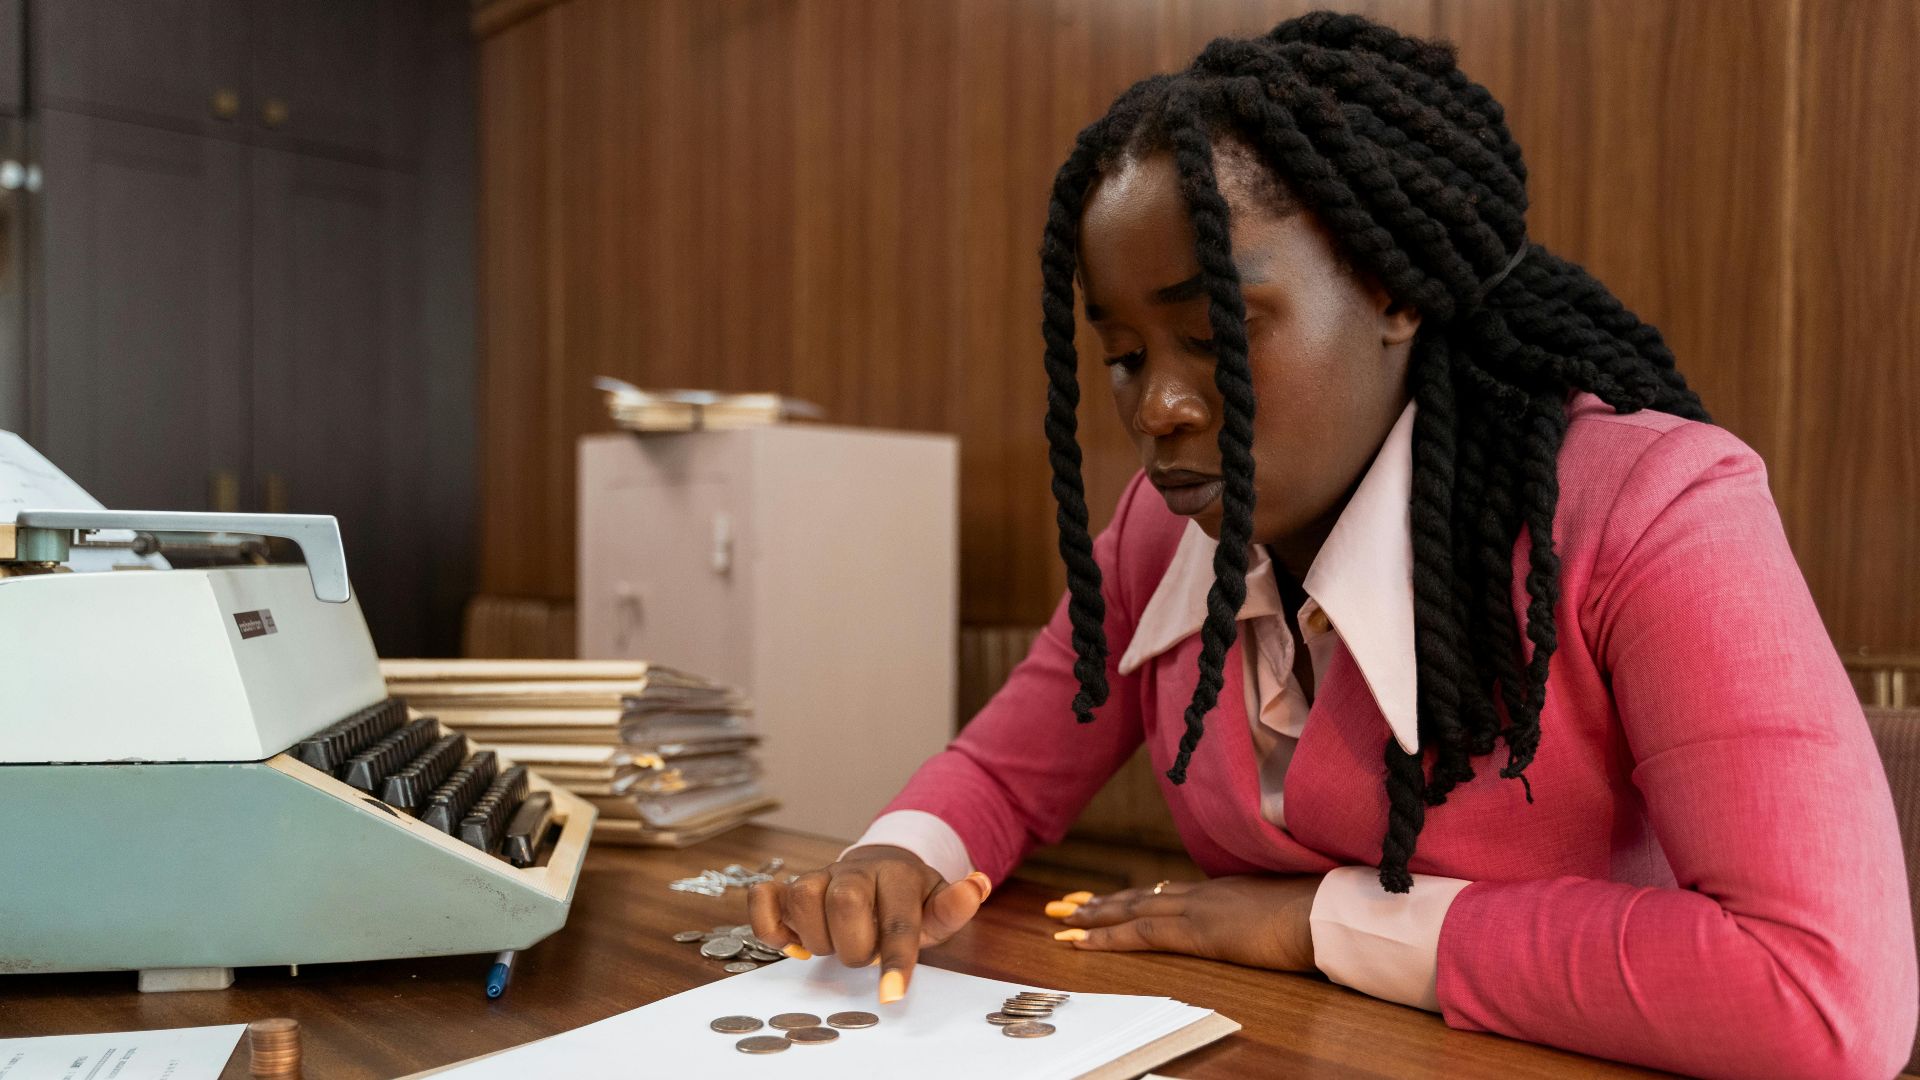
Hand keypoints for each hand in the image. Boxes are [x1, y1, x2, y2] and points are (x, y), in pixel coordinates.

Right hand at [747, 845, 992, 1002]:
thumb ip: (953, 906)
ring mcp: (820, 875)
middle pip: (844, 902)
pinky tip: (792, 943)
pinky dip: (771, 925)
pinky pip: (765, 897)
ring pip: (802, 897)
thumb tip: (977, 884)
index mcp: (898, 875)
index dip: (895, 960)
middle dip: (854, 945)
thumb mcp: (936, 906)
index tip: (890, 995)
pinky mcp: (790, 885)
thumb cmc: (910, 899)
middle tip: (864, 954)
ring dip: (817, 935)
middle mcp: (856, 870)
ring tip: (835, 944)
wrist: (882, 868)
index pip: (898, 919)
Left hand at [1051, 875, 1322, 971]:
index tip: (1108, 899)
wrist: (1326, 913)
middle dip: (1101, 903)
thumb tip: (1260, 923)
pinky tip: (1082, 942)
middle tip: (1065, 905)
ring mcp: (1196, 909)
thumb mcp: (1283, 913)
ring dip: (1094, 917)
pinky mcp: (1195, 931)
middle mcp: (1203, 893)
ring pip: (1132, 911)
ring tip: (1062, 921)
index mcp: (1223, 890)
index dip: (1135, 897)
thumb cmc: (1316, 916)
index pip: (1166, 892)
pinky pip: (1140, 933)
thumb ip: (1261, 915)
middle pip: (1140, 896)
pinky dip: (1106, 937)